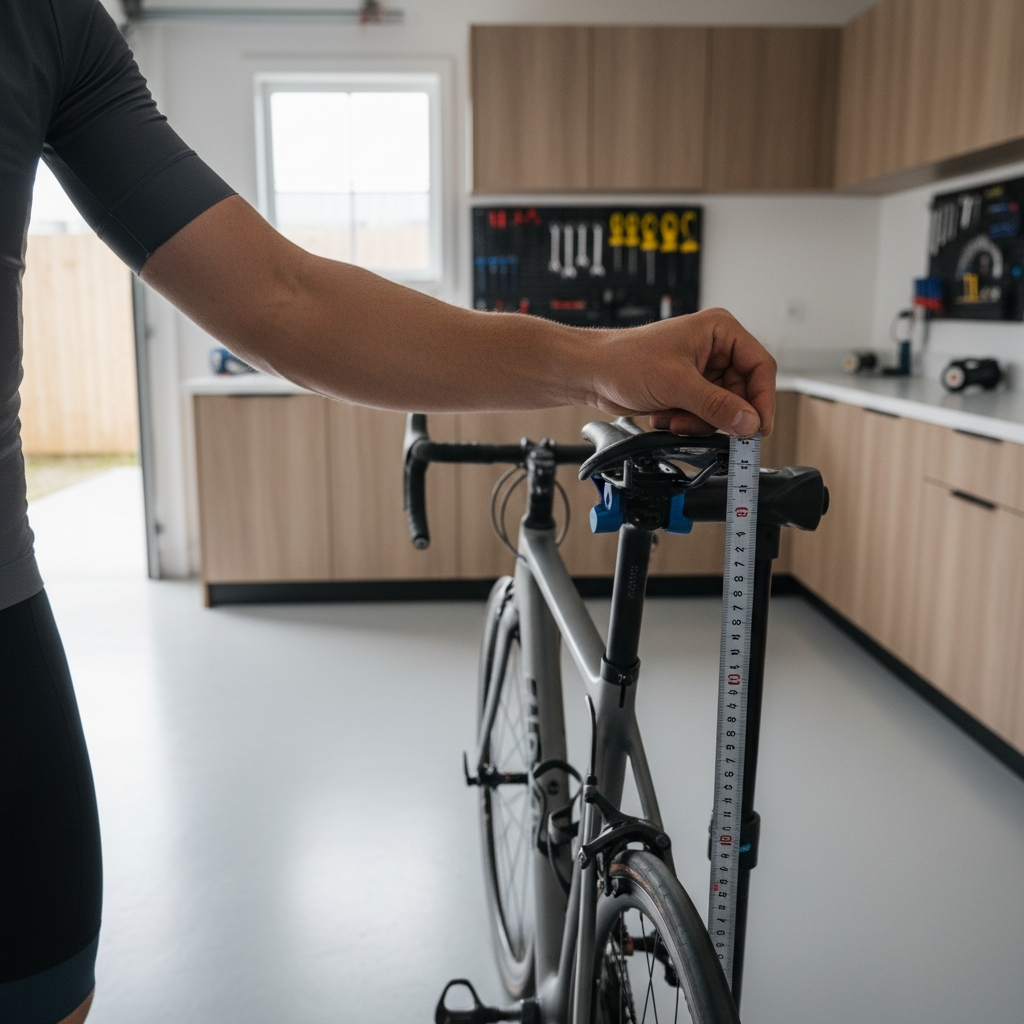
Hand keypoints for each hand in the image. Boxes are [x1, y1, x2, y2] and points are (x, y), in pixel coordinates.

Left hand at [587, 308, 775, 436]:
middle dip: (718, 415)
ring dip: (698, 421)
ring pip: (723, 410)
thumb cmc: (624, 360)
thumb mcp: (677, 383)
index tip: (758, 428)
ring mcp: (702, 371)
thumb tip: (750, 423)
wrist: (591, 373)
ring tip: (672, 416)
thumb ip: (717, 405)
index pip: (760, 366)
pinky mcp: (689, 390)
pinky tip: (664, 414)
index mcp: (720, 330)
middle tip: (698, 424)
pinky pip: (704, 415)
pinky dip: (687, 422)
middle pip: (742, 394)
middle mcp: (716, 348)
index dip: (762, 399)